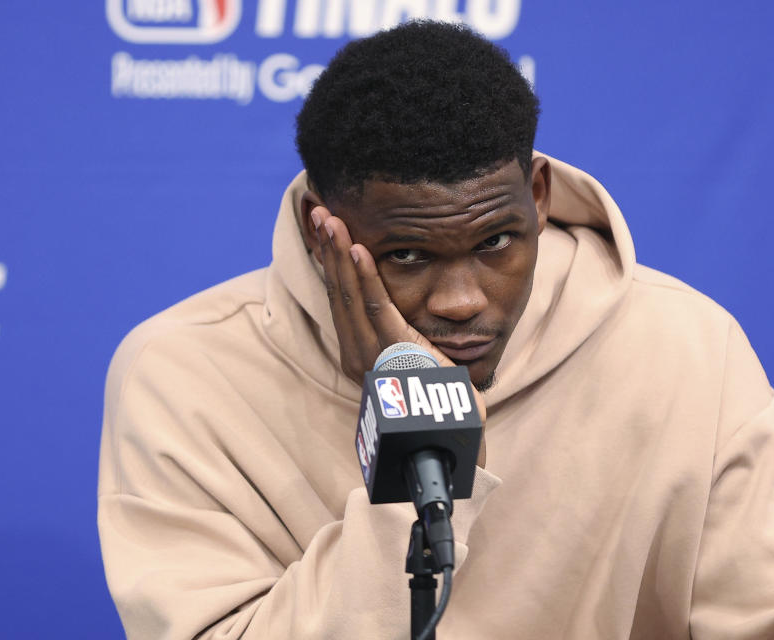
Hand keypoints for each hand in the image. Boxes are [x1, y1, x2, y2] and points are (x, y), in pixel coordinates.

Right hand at [311, 206, 486, 466]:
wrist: (451, 437)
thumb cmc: (438, 398)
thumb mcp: (414, 358)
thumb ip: (399, 335)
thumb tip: (397, 307)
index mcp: (360, 353)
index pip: (342, 298)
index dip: (332, 261)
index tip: (327, 228)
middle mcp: (357, 354)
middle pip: (339, 291)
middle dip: (328, 249)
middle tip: (321, 211)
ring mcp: (371, 355)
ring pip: (350, 294)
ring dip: (339, 254)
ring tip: (331, 220)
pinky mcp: (391, 353)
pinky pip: (375, 306)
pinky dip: (365, 275)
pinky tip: (357, 248)